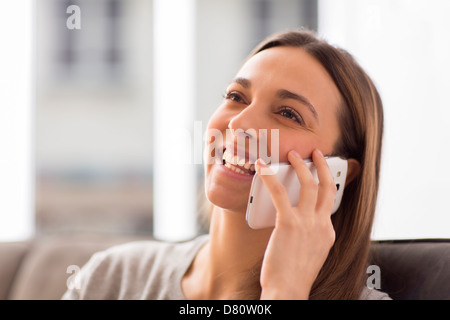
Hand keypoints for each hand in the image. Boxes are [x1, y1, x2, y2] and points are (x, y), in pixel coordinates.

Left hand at [258, 149, 336, 298]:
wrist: (288, 292)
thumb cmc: (293, 277)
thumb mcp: (310, 254)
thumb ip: (308, 236)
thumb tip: (297, 225)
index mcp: (327, 233)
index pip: (329, 203)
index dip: (325, 186)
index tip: (317, 176)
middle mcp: (321, 225)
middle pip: (328, 188)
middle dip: (323, 167)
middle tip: (316, 154)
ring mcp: (307, 223)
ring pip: (309, 184)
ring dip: (301, 165)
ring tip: (293, 154)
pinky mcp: (288, 223)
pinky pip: (279, 193)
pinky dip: (270, 177)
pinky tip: (262, 168)